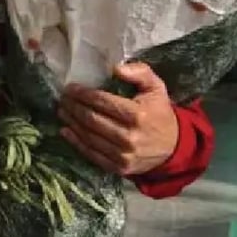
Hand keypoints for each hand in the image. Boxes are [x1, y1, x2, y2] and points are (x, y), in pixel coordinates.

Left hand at [57, 62, 178, 176]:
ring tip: (62, 111)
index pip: (102, 102)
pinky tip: (66, 131)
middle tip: (62, 98)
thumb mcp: (156, 87)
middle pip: (91, 119)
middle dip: (73, 107)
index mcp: (137, 114)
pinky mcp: (118, 168)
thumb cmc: (160, 112)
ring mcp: (123, 155)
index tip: (70, 88)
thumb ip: (139, 72)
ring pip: (88, 137)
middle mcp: (129, 136)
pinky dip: (76, 142)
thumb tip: (116, 68)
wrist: (174, 147)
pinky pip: (92, 154)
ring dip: (71, 123)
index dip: (83, 94)